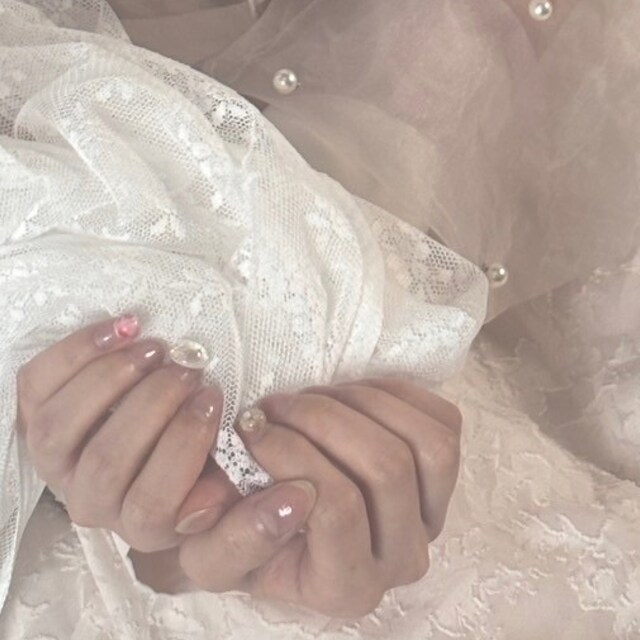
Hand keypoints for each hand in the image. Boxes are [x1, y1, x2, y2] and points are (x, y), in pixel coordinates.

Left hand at [16, 315, 231, 551]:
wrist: (154, 442)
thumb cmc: (199, 460)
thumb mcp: (223, 481)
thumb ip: (222, 493)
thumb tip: (206, 502)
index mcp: (143, 525)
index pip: (153, 503)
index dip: (184, 445)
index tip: (212, 397)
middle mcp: (89, 501)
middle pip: (106, 460)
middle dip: (153, 404)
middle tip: (188, 368)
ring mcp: (54, 462)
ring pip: (58, 426)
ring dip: (111, 377)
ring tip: (155, 348)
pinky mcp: (34, 418)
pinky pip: (36, 384)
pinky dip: (77, 351)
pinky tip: (122, 329)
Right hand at [177, 378, 461, 617]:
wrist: (282, 525)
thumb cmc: (246, 535)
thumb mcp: (210, 549)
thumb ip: (230, 536)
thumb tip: (289, 496)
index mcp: (346, 588)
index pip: (337, 509)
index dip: (292, 454)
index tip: (251, 425)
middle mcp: (401, 559)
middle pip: (387, 469)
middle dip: (322, 418)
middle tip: (275, 403)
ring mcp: (431, 516)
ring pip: (426, 444)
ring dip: (362, 403)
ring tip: (312, 396)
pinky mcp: (446, 476)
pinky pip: (442, 422)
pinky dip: (395, 394)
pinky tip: (350, 394)